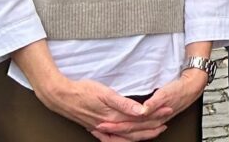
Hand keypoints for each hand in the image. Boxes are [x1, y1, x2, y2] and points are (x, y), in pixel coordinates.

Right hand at [32, 74, 154, 140]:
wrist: (61, 96)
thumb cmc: (82, 91)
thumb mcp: (105, 93)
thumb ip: (124, 103)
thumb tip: (141, 110)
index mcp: (113, 116)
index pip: (139, 118)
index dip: (155, 115)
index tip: (167, 110)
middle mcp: (109, 126)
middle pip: (135, 130)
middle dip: (152, 126)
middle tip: (166, 121)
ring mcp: (101, 129)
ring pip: (126, 137)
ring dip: (141, 135)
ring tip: (153, 132)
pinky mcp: (95, 129)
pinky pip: (112, 140)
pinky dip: (122, 141)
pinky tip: (127, 141)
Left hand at [92, 70, 205, 140]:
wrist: (191, 88)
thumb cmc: (179, 91)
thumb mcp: (166, 94)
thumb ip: (153, 103)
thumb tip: (143, 111)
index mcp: (153, 117)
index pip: (130, 126)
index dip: (115, 126)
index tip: (103, 125)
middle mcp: (151, 121)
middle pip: (130, 131)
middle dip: (113, 131)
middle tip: (98, 129)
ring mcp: (152, 120)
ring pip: (133, 132)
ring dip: (119, 132)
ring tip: (104, 131)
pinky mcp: (153, 116)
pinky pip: (137, 127)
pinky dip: (126, 129)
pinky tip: (119, 127)